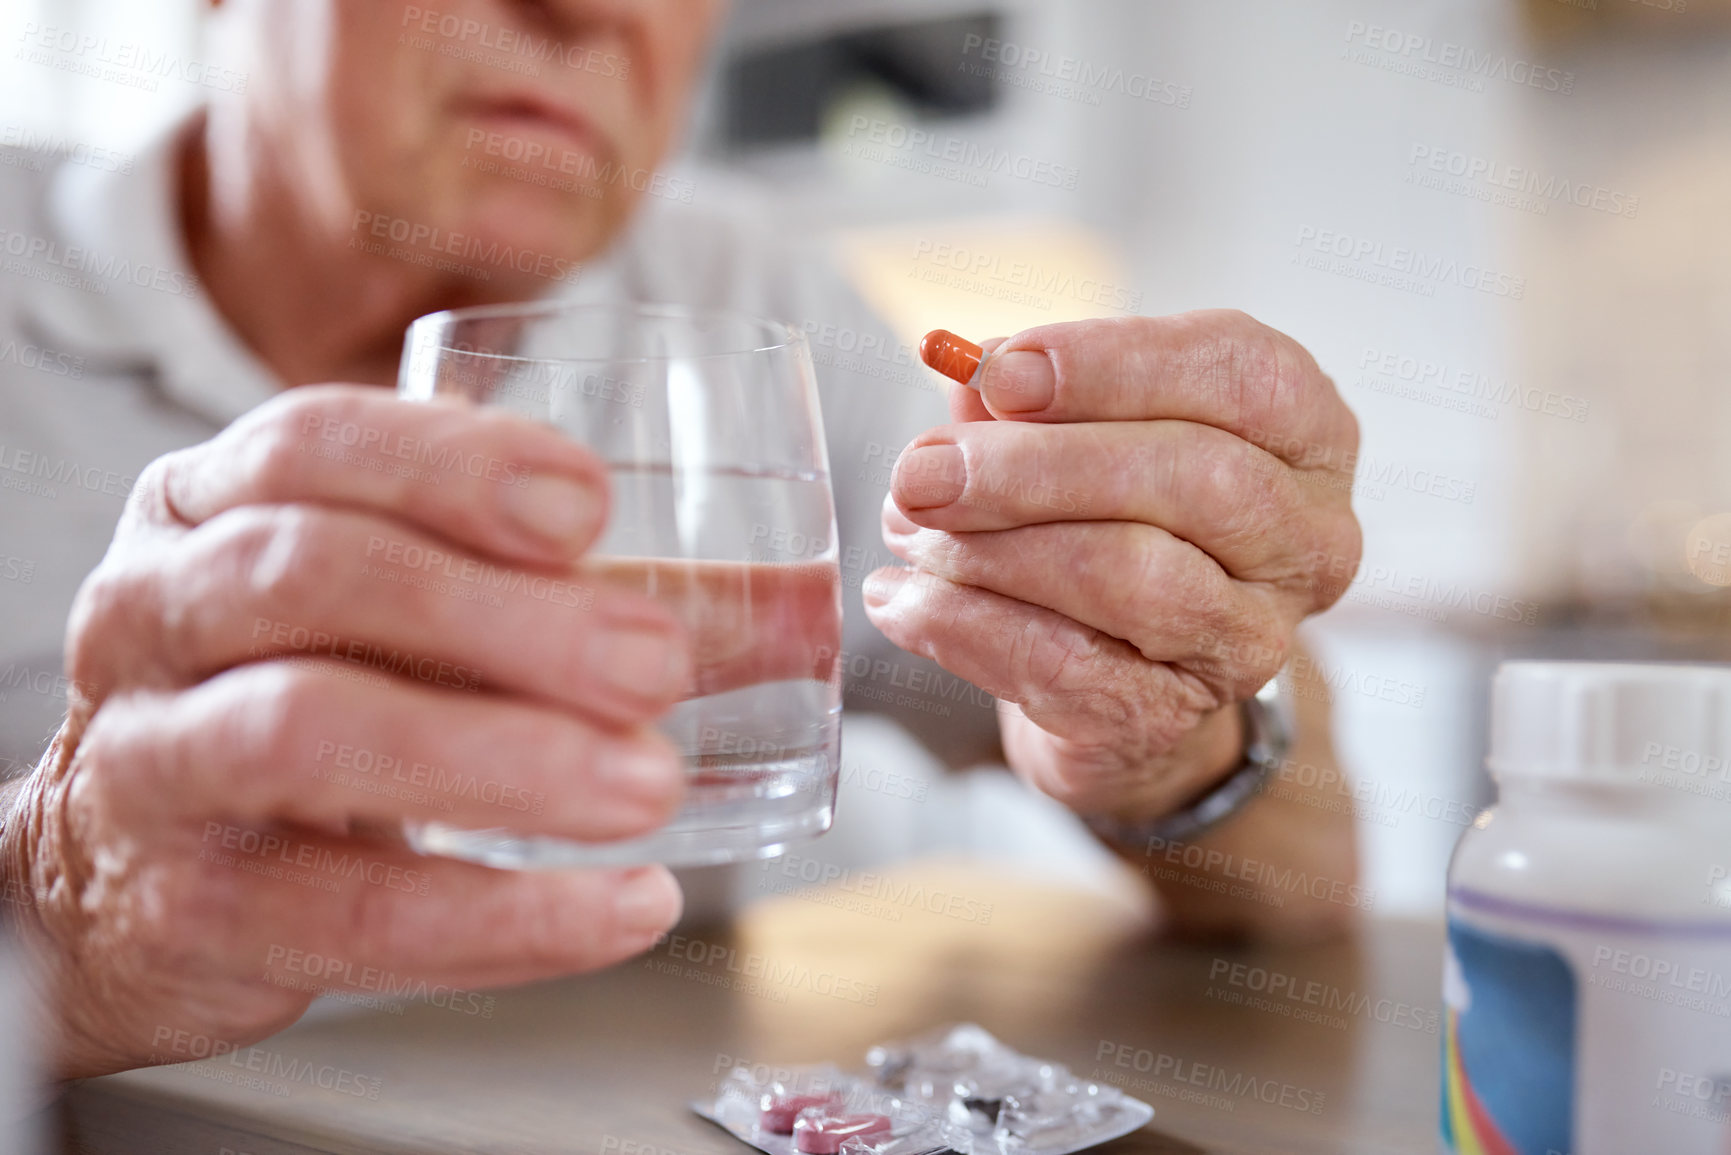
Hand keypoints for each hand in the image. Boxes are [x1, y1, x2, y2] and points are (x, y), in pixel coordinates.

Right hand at [1, 386, 708, 1078]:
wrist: (117, 875)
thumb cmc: (300, 694)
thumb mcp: (401, 617)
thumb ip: (581, 602)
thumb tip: (799, 617)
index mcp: (214, 506)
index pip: (316, 445)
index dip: (453, 463)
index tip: (589, 505)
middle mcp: (159, 610)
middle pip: (313, 574)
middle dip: (500, 614)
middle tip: (656, 665)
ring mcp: (153, 758)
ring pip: (304, 731)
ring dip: (496, 755)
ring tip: (647, 784)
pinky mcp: (186, 906)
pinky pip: (346, 912)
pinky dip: (501, 917)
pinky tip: (623, 909)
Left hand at [863, 310, 1360, 822]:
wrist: (1115, 676)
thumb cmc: (1108, 517)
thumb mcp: (1080, 429)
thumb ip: (1032, 394)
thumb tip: (968, 370)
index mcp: (1306, 432)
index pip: (1238, 374)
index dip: (1113, 365)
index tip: (998, 372)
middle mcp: (1308, 537)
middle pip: (1194, 478)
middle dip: (1037, 468)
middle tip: (922, 470)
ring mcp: (1253, 638)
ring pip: (1136, 577)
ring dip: (997, 550)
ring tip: (909, 531)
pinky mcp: (1174, 716)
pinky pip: (1070, 669)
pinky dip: (970, 629)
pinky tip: (905, 603)